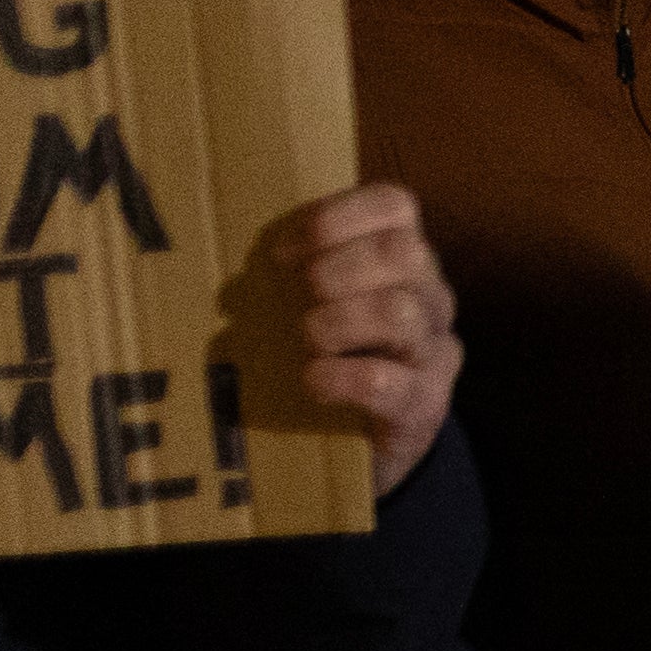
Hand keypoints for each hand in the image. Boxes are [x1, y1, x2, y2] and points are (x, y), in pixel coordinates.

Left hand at [261, 184, 457, 470]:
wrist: (372, 444)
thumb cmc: (333, 356)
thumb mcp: (321, 301)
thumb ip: (297, 267)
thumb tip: (216, 247)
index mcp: (404, 263)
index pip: (395, 206)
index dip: (337, 216)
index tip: (284, 251)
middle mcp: (431, 299)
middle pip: (405, 252)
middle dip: (338, 267)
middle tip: (301, 294)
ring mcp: (434, 353)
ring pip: (401, 312)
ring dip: (339, 321)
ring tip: (308, 339)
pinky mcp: (425, 405)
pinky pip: (388, 381)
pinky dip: (341, 377)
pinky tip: (314, 382)